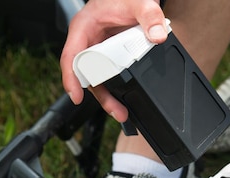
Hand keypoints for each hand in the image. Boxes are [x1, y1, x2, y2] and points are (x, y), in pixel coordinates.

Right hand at [60, 0, 166, 120]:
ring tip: (122, 113)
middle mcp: (88, 42)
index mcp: (83, 28)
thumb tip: (158, 35)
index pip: (71, 57)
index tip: (76, 97)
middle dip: (99, 95)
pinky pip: (108, 75)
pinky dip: (116, 88)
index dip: (72, 79)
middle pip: (86, 74)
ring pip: (98, 78)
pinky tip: (125, 99)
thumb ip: (149, 16)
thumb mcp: (138, 3)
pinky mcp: (109, 56)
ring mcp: (97, 51)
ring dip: (109, 97)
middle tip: (116, 111)